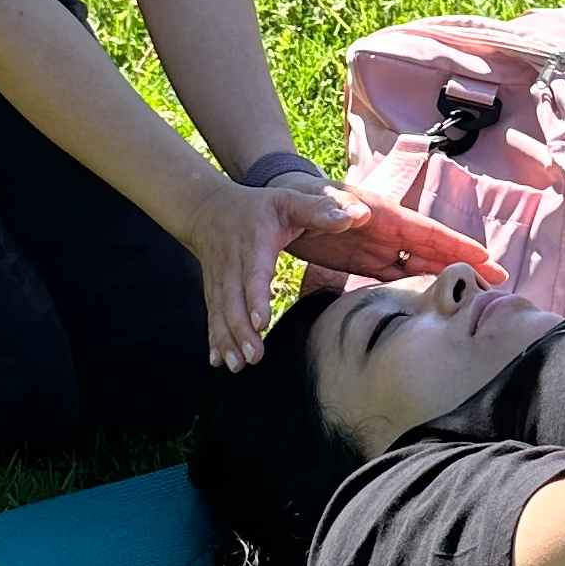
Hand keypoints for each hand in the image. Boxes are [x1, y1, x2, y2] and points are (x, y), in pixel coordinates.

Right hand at [182, 173, 374, 371]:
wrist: (209, 209)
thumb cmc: (259, 207)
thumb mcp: (289, 200)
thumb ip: (320, 209)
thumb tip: (355, 217)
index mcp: (255, 244)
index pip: (254, 273)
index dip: (255, 298)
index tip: (260, 322)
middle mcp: (233, 265)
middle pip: (232, 300)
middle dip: (240, 330)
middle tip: (253, 357)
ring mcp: (220, 280)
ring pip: (220, 313)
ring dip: (228, 339)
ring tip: (238, 365)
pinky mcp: (214, 291)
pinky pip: (212, 317)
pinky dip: (215, 340)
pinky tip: (219, 361)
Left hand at [286, 184, 509, 288]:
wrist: (276, 198)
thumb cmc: (292, 197)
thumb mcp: (306, 202)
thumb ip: (331, 208)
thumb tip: (363, 214)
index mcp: (378, 213)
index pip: (425, 230)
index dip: (456, 244)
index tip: (486, 258)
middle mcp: (385, 228)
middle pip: (434, 248)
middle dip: (466, 262)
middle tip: (500, 282)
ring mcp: (378, 244)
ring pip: (422, 261)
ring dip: (448, 274)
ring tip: (478, 292)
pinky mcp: (365, 259)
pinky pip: (400, 273)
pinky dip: (421, 283)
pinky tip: (436, 298)